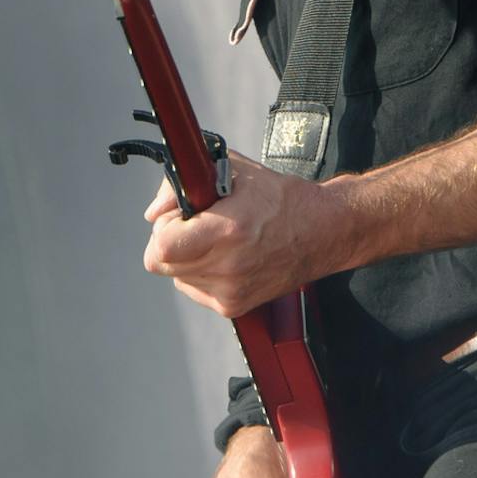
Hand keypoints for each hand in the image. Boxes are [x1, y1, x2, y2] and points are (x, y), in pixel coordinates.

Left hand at [143, 154, 349, 317]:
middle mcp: (229, 266)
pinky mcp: (234, 306)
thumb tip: (154, 212)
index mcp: (228, 230)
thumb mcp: (233, 171)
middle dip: (169, 241)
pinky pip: (195, 289)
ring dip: (186, 258)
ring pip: (176, 276)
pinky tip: (225, 257)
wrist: (322, 231)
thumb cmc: (281, 199)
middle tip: (192, 225)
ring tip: (215, 240)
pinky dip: (201, 273)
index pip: (162, 246)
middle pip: (162, 264)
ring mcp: (231, 291)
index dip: (162, 229)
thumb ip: (184, 184)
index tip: (177, 216)